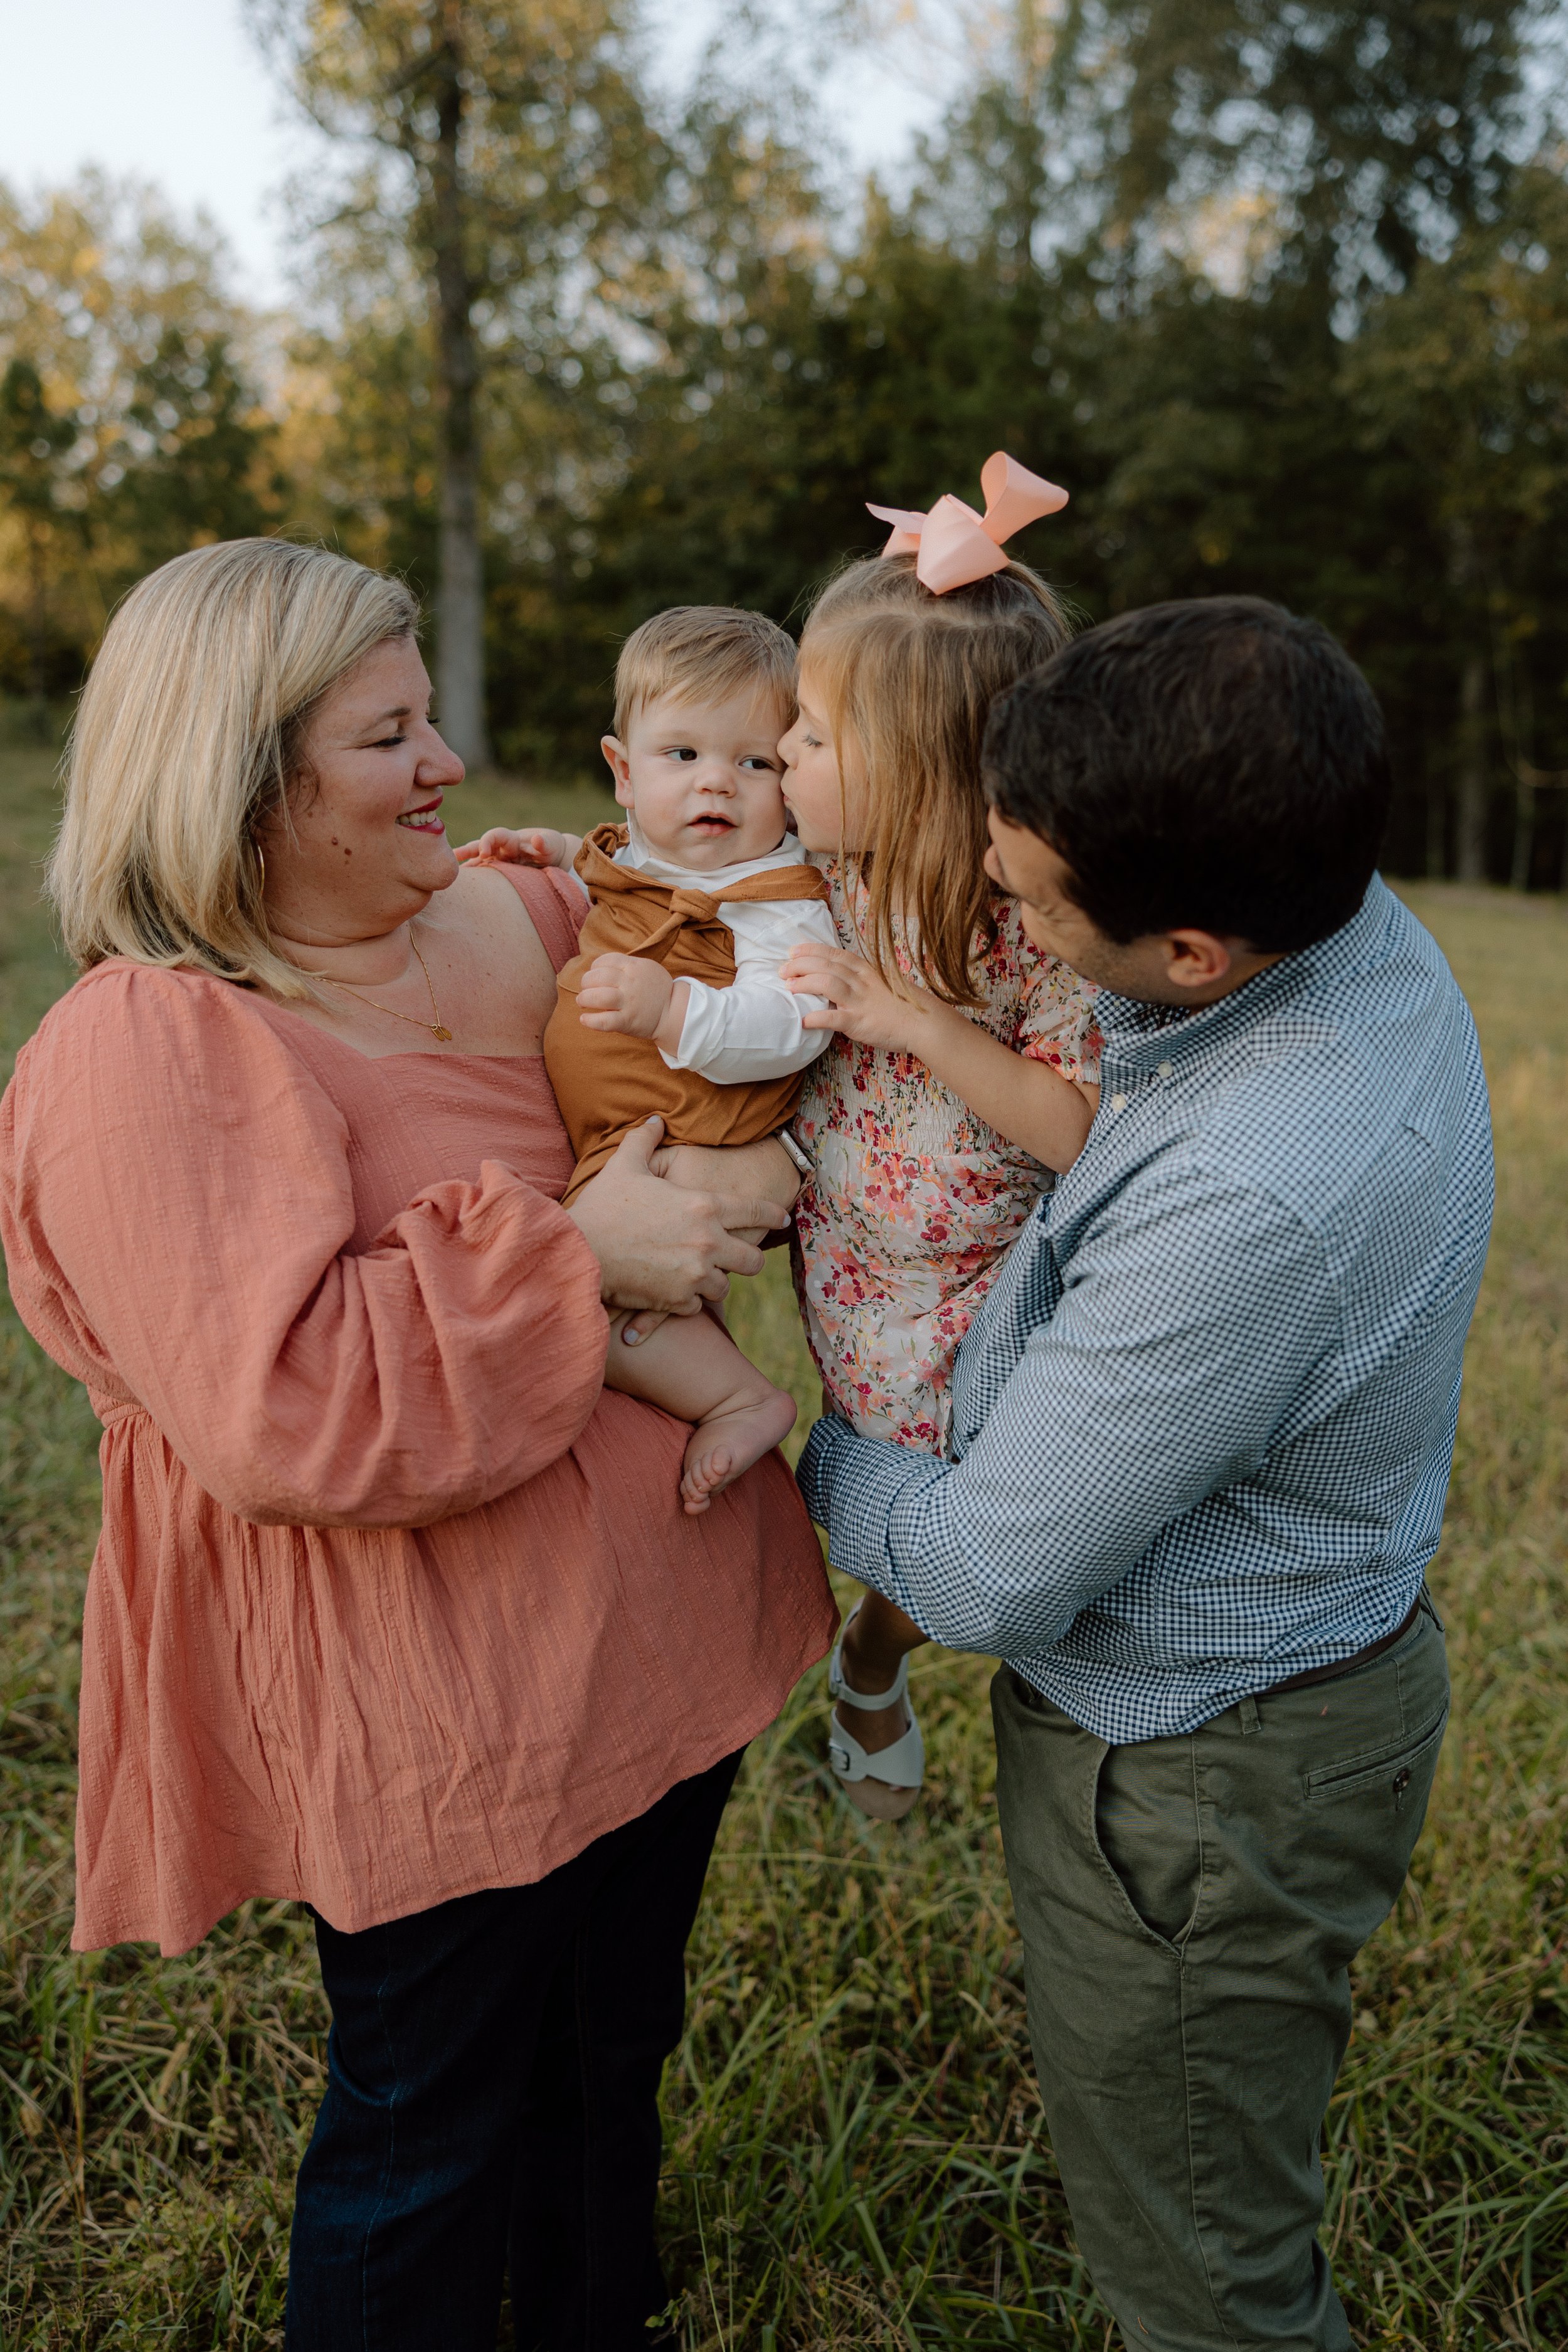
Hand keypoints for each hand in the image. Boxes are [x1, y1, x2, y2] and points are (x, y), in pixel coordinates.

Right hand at [454, 826, 578, 868]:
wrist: (552, 856)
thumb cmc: (550, 847)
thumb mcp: (551, 844)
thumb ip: (545, 842)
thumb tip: (538, 839)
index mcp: (511, 839)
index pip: (495, 836)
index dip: (487, 841)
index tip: (484, 852)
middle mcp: (500, 849)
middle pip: (479, 847)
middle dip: (467, 851)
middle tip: (453, 857)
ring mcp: (498, 860)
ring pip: (478, 861)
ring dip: (466, 867)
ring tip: (450, 875)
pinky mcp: (499, 872)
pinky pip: (484, 874)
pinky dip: (475, 879)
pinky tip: (464, 888)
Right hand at [565, 1118, 788, 1314]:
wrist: (578, 1252)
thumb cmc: (601, 1207)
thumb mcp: (624, 1167)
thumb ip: (645, 1140)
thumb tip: (656, 1120)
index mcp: (702, 1206)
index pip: (754, 1210)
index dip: (773, 1214)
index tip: (784, 1218)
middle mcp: (707, 1242)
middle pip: (752, 1260)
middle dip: (748, 1259)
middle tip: (739, 1258)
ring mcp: (695, 1274)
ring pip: (724, 1287)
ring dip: (713, 1282)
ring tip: (698, 1276)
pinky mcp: (678, 1300)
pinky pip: (697, 1306)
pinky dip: (687, 1301)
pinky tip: (674, 1292)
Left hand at [576, 952, 684, 1051]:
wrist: (675, 1012)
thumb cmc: (657, 989)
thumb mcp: (647, 968)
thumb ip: (627, 965)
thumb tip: (601, 967)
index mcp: (635, 967)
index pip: (607, 960)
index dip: (594, 967)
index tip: (594, 974)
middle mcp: (630, 983)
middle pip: (598, 977)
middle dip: (586, 982)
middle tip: (586, 990)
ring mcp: (629, 1003)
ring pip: (599, 997)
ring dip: (585, 999)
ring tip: (583, 1002)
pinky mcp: (628, 1021)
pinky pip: (605, 1021)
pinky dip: (591, 1021)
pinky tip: (585, 1019)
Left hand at [782, 941, 926, 1052]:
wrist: (925, 1023)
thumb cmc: (904, 1005)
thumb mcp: (882, 984)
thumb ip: (861, 980)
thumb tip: (841, 979)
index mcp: (866, 970)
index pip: (834, 954)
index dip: (811, 951)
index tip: (793, 951)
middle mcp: (861, 981)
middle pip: (825, 965)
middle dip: (800, 965)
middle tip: (783, 970)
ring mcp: (860, 1001)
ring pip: (827, 984)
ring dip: (804, 984)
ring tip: (789, 988)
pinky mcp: (860, 1022)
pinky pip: (834, 1018)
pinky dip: (817, 1018)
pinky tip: (804, 1021)